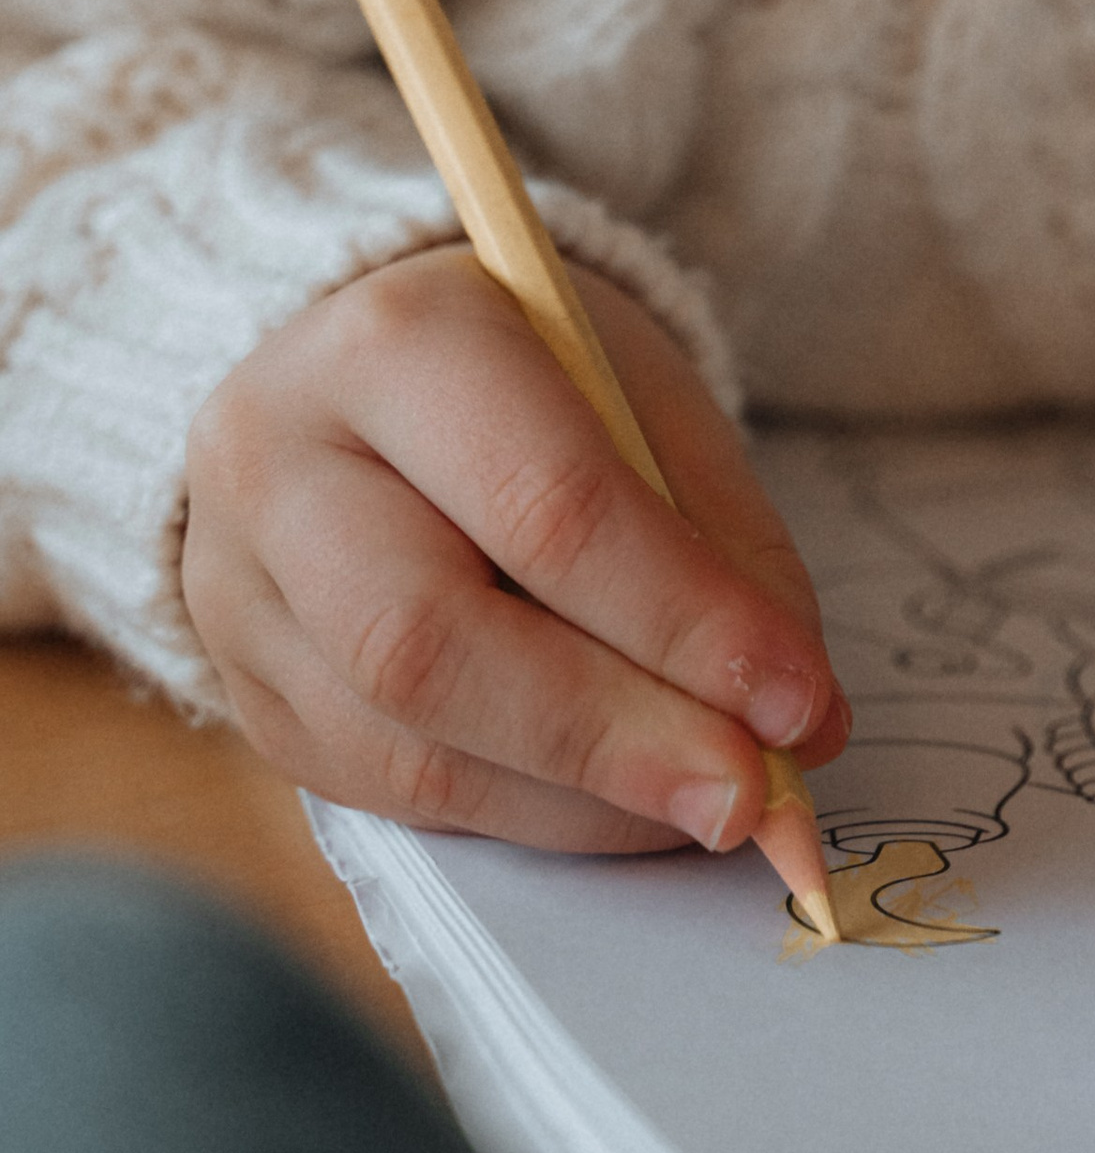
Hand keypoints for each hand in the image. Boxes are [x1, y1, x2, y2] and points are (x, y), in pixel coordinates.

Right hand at [182, 247, 848, 852]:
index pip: (546, 502)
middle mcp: (280, 456)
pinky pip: (380, 788)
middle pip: (432, 638)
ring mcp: (235, 583)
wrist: (360, 368)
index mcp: (398, 337)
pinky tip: (612, 807)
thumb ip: (721, 543)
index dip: (681, 619)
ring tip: (700, 805)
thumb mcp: (638, 389)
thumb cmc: (528, 370)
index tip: (799, 702)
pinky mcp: (244, 686)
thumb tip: (802, 722)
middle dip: (615, 736)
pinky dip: (519, 814)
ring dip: (578, 800)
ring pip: (399, 739)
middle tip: (748, 795)